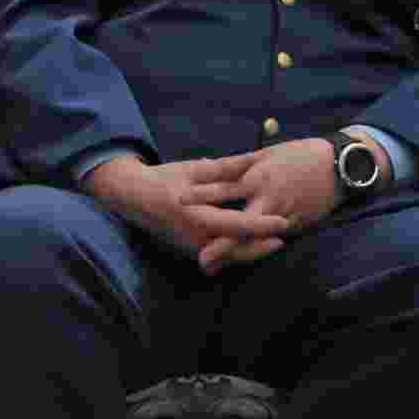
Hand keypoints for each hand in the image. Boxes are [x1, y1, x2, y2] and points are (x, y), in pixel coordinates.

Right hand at [83, 153, 290, 258]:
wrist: (133, 198)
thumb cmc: (164, 179)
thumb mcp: (194, 169)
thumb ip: (226, 168)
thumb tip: (255, 160)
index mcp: (195, 215)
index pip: (235, 225)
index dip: (261, 226)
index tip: (284, 223)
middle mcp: (193, 238)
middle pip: (236, 250)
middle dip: (262, 246)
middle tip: (285, 236)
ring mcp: (190, 249)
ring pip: (228, 257)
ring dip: (251, 251)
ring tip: (273, 241)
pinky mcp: (189, 252)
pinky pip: (218, 258)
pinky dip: (236, 252)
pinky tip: (252, 244)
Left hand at [182, 137, 349, 274]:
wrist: (341, 166)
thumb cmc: (300, 155)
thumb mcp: (265, 154)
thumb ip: (235, 165)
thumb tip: (204, 166)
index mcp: (258, 176)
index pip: (224, 186)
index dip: (201, 194)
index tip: (179, 200)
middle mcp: (268, 198)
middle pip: (239, 221)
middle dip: (220, 240)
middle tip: (198, 254)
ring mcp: (282, 215)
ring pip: (254, 237)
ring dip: (233, 251)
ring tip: (209, 262)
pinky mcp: (295, 226)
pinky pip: (268, 240)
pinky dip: (252, 250)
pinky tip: (233, 260)